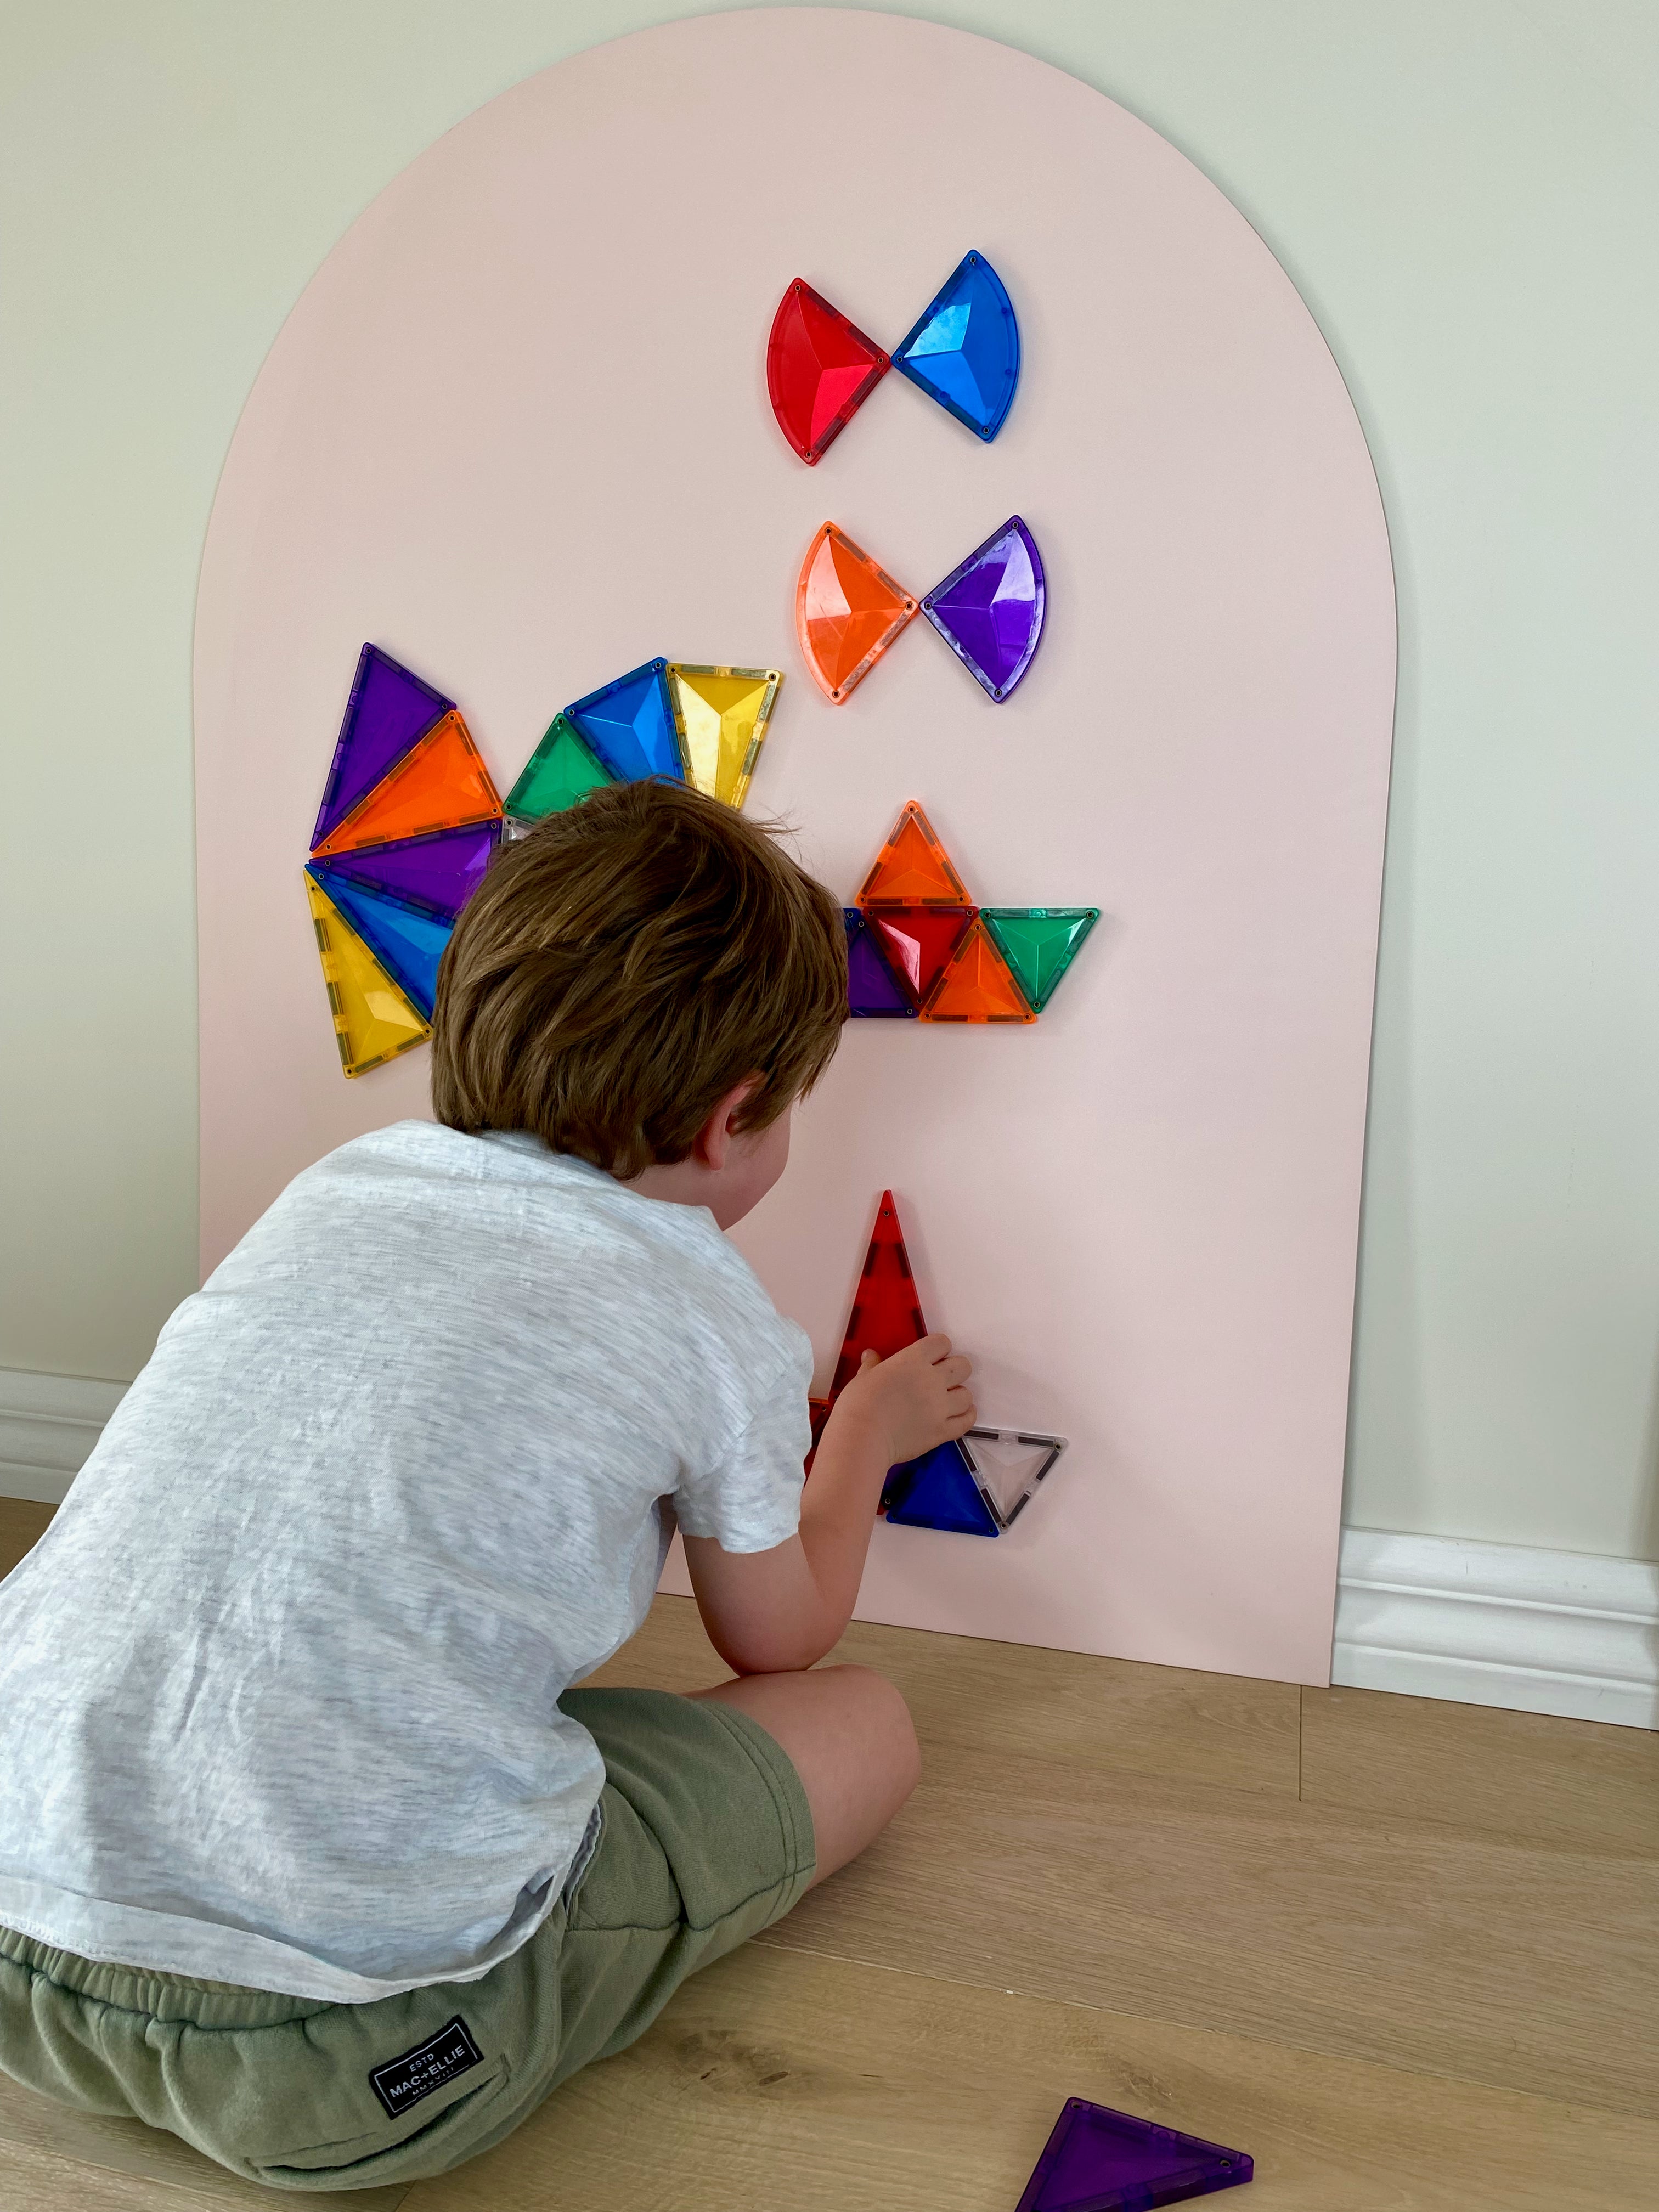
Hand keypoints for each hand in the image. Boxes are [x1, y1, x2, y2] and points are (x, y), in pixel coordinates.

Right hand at [830, 1335, 975, 1467]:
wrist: (862, 1438)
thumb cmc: (858, 1405)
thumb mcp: (862, 1378)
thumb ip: (872, 1366)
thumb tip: (871, 1355)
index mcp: (913, 1361)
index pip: (941, 1343)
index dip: (938, 1348)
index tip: (931, 1356)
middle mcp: (933, 1380)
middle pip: (962, 1366)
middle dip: (955, 1369)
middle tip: (941, 1378)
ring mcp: (941, 1407)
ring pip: (967, 1394)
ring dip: (959, 1395)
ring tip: (947, 1400)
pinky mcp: (943, 1431)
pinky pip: (967, 1421)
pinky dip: (966, 1416)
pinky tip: (958, 1415)